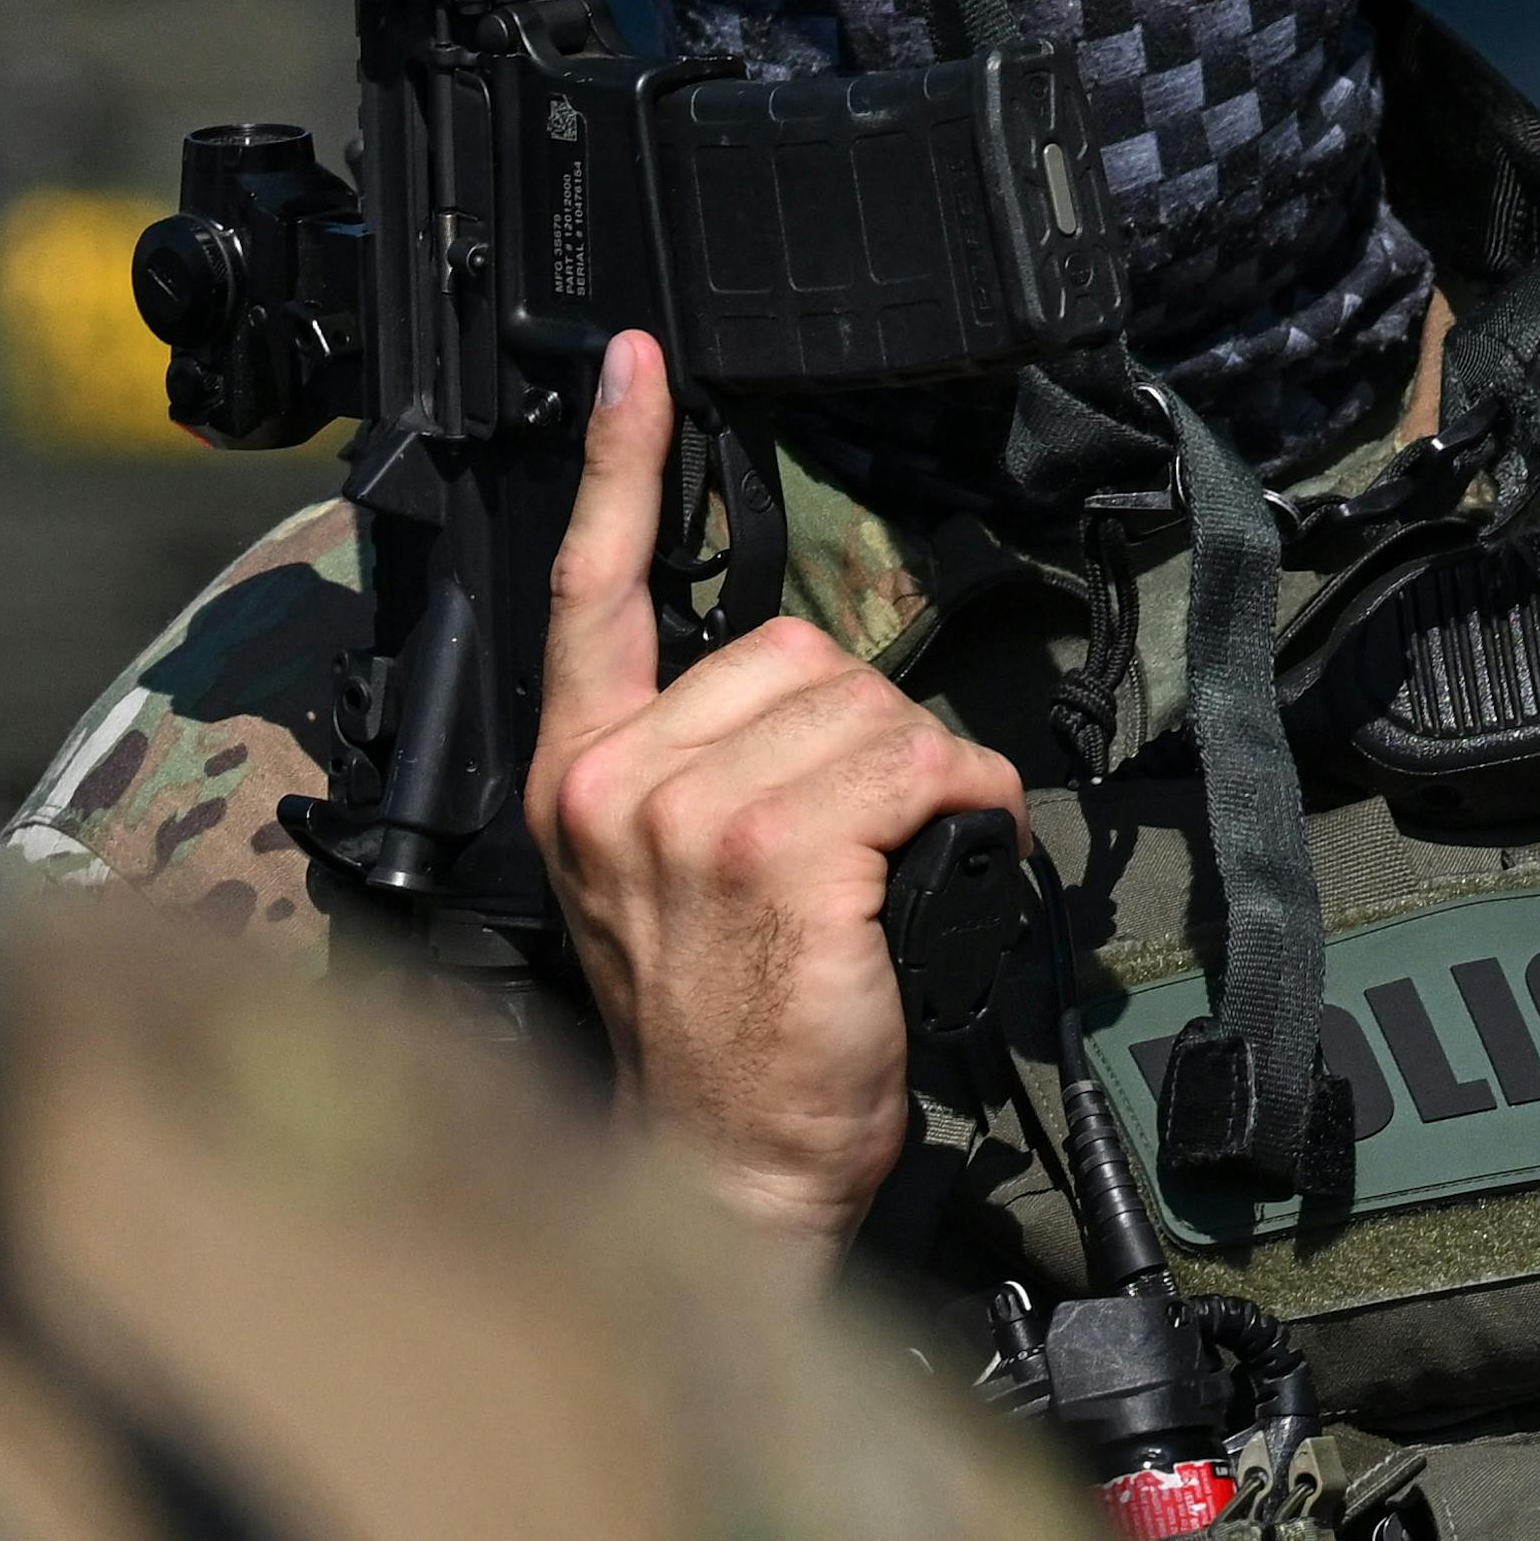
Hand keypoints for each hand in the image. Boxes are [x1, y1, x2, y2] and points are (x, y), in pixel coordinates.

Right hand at [530, 330, 1019, 1257]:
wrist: (724, 1178)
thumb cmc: (718, 1041)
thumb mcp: (660, 885)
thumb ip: (698, 773)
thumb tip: (819, 695)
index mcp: (576, 778)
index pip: (588, 594)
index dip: (618, 470)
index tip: (633, 362)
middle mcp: (614, 785)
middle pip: (792, 648)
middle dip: (866, 724)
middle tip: (872, 832)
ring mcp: (691, 820)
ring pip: (866, 706)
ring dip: (924, 772)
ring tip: (906, 863)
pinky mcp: (781, 859)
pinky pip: (913, 766)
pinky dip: (963, 801)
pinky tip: (953, 860)